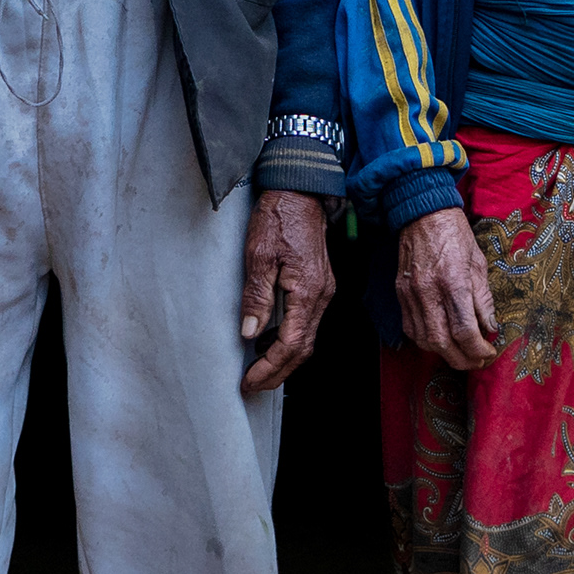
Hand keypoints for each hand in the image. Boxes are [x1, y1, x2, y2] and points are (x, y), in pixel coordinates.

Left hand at [238, 189, 334, 391]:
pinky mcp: (319, 285)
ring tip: (258, 369)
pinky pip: (307, 322)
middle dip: (278, 372)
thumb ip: (256, 296)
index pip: (291, 345)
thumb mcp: (258, 255)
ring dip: (284, 358)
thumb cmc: (279, 216)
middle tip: (253, 384)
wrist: (299, 190)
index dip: (270, 368)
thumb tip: (250, 333)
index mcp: (308, 291)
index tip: (250, 380)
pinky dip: (290, 339)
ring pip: (307, 338)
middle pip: (303, 349)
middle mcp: (322, 296)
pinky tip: (270, 341)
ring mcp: (323, 291)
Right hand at [394, 205, 499, 372]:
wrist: (423, 214)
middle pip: (442, 342)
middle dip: (462, 359)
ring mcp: (411, 294)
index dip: (478, 348)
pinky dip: (426, 341)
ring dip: (444, 353)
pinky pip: (410, 328)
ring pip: (424, 340)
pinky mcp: (400, 294)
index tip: (489, 351)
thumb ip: (484, 298)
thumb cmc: (455, 234)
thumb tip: (490, 326)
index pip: (464, 330)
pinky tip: (440, 339)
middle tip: (477, 360)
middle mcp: (428, 292)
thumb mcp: (478, 263)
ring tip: (461, 353)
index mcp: (452, 281)